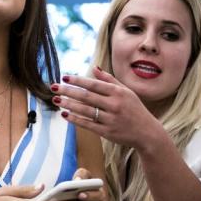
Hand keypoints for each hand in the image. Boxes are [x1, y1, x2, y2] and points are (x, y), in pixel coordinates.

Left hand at [51, 68, 168, 153]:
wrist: (147, 133)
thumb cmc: (135, 109)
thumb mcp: (126, 91)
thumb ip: (109, 80)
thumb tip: (94, 67)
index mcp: (118, 92)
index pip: (94, 84)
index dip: (78, 80)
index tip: (64, 77)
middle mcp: (114, 105)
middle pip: (86, 96)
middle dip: (68, 91)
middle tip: (54, 88)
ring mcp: (111, 119)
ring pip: (85, 110)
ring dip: (69, 105)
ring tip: (56, 100)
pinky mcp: (107, 132)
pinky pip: (88, 124)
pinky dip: (76, 119)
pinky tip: (65, 115)